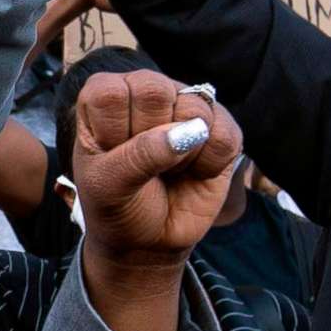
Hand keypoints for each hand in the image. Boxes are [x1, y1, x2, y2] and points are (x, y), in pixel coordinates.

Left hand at [70, 70, 244, 266]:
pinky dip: (210, 165)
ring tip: (168, 170)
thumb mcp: (109, 189)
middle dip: (151, 141)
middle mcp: (145, 90)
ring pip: (196, 111)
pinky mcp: (221, 125)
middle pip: (157, 92)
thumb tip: (191, 130)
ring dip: (182, 156)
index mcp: (105, 96)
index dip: (116, 134)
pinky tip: (194, 172)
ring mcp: (186, 104)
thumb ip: (139, 156)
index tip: (112, 161)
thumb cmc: (117, 206)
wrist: (147, 240)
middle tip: (143, 166)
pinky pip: (226, 135)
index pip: (114, 94)